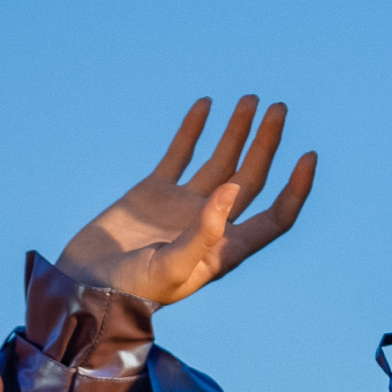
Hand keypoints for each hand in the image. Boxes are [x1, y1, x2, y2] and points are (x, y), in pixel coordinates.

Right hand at [55, 95, 316, 304]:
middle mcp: (212, 224)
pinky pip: (180, 154)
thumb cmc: (131, 291)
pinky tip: (207, 104)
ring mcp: (183, 206)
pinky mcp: (153, 192)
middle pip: (251, 178)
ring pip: (220, 161)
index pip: (276, 216)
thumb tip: (233, 190)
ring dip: (237, 131)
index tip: (307, 156)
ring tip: (253, 100)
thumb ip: (205, 233)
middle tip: (279, 108)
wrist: (83, 288)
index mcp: (226, 248)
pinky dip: (193, 130)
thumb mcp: (173, 268)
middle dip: (267, 144)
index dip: (296, 189)